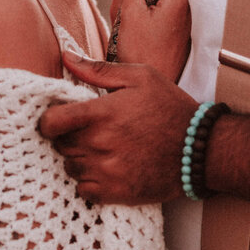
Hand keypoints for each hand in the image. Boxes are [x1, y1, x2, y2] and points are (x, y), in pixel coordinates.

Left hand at [39, 54, 195, 203]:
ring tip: (101, 149)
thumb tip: (65, 56)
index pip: (52, 122)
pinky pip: (83, 190)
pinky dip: (89, 181)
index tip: (56, 120)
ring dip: (79, 158)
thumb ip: (98, 69)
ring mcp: (108, 171)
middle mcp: (100, 144)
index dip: (48, 121)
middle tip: (89, 130)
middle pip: (60, 145)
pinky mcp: (116, 193)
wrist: (201, 148)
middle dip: (68, 136)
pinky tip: (106, 168)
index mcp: (102, 113)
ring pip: (70, 167)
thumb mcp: (140, 77)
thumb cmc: (169, 107)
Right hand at [111, 0, 190, 79]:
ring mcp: (175, 16)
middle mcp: (181, 4)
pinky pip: (151, 8)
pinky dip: (136, 12)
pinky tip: (128, 30)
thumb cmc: (142, 55)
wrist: (150, 91)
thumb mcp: (130, 13)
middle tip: (123, 2)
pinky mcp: (168, 27)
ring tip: (123, 20)